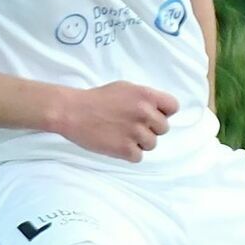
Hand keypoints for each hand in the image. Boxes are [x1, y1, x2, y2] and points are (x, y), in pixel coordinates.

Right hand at [56, 82, 179, 161]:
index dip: (164, 113)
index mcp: (146, 95)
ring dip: (139, 142)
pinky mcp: (125, 149)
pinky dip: (129, 154)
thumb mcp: (125, 88)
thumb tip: (159, 110)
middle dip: (150, 129)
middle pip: (163, 129)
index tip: (152, 115)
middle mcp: (144, 113)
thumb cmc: (96, 99)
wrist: (72, 111)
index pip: (173, 107)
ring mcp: (135, 132)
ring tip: (121, 134)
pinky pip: (139, 157)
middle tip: (130, 126)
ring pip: (152, 144)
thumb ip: (145, 98)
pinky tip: (116, 143)